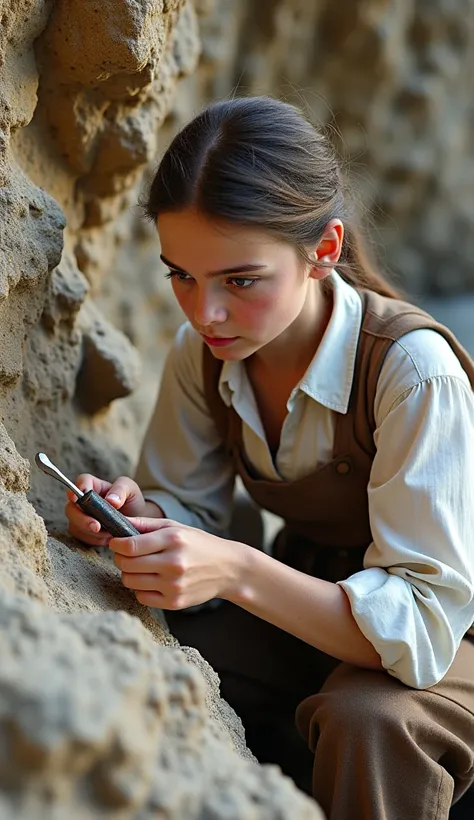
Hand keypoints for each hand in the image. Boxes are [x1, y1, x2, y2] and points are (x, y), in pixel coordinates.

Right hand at [65, 474, 162, 545]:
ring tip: (108, 534)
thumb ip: (121, 490)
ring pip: (74, 524)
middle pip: (71, 508)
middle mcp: (83, 501)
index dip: (77, 488)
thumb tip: (111, 500)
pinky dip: (93, 540)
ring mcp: (81, 517)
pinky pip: (81, 537)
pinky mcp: (83, 532)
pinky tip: (106, 539)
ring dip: (89, 532)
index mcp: (93, 485)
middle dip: (82, 519)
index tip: (80, 496)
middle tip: (96, 527)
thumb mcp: (131, 490)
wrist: (137, 521)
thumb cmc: (131, 501)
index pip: (81, 482)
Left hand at [109, 517, 245, 609]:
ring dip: (129, 574)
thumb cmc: (199, 544)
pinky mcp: (174, 602)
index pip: (130, 545)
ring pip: (130, 582)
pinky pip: (141, 597)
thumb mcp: (176, 527)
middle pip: (126, 564)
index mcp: (173, 540)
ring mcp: (173, 585)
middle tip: (128, 555)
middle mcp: (173, 563)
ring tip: (141, 568)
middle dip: (121, 558)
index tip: (116, 543)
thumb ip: (145, 524)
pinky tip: (152, 581)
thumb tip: (116, 521)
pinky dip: (141, 589)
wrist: (228, 569)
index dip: (116, 544)